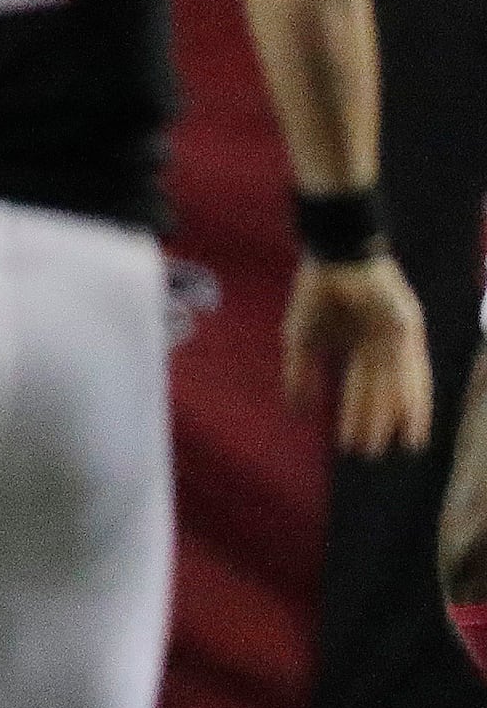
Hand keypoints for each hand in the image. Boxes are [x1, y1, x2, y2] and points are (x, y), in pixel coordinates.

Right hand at [283, 251, 435, 457]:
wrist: (332, 254)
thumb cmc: (316, 292)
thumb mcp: (302, 341)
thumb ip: (302, 376)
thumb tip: (296, 412)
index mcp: (362, 346)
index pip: (363, 388)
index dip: (359, 415)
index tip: (352, 445)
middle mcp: (386, 345)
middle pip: (385, 391)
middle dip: (379, 422)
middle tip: (373, 453)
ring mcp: (400, 337)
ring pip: (403, 384)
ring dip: (401, 415)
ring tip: (404, 443)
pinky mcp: (409, 327)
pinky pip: (412, 367)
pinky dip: (412, 394)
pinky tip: (412, 416)